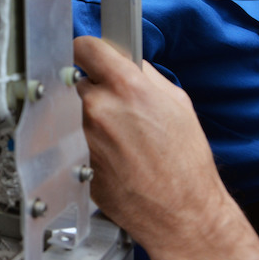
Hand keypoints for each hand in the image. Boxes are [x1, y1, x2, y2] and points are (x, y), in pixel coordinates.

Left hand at [73, 36, 258, 259]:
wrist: (182, 212)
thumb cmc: (185, 163)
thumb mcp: (177, 103)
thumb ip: (145, 75)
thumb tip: (125, 59)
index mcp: (126, 88)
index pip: (86, 47)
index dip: (89, 50)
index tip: (90, 55)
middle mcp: (99, 108)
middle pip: (79, 80)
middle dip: (95, 89)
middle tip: (118, 108)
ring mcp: (82, 135)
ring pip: (74, 111)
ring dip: (90, 118)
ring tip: (120, 137)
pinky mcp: (74, 159)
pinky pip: (73, 139)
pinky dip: (87, 142)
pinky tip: (113, 155)